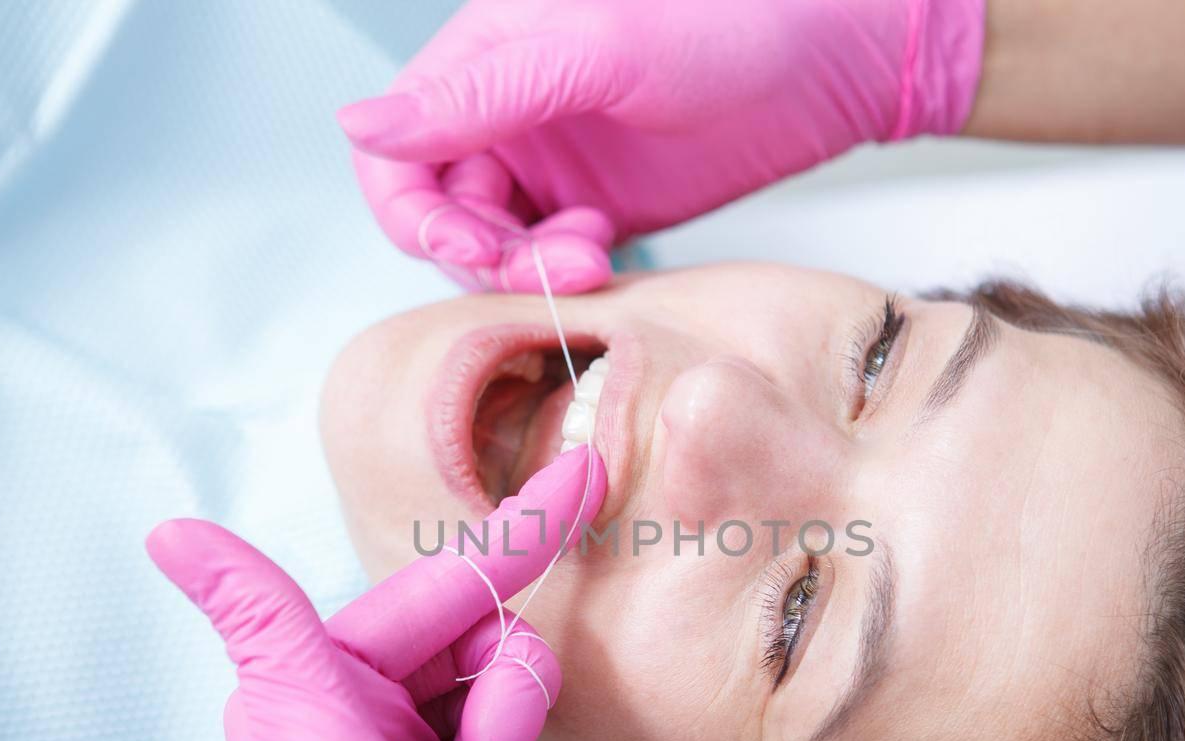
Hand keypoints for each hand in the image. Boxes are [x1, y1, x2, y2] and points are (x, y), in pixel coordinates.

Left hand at [147, 445, 604, 740]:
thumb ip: (264, 625)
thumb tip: (170, 532)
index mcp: (308, 684)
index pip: (431, 587)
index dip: (517, 535)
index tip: (586, 473)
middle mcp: (347, 710)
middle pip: (475, 635)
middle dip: (501, 700)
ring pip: (497, 684)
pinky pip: (498, 737)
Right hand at [338, 0, 984, 292]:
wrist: (828, 59)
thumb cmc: (724, 22)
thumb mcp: (592, 53)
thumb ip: (478, 95)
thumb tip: (356, 125)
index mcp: (481, 59)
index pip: (394, 153)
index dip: (414, 211)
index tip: (467, 244)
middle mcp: (503, 114)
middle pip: (439, 212)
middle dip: (483, 249)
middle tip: (557, 260)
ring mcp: (549, 165)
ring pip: (492, 246)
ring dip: (529, 266)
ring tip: (597, 252)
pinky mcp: (594, 208)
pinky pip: (546, 260)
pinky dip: (564, 271)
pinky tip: (607, 249)